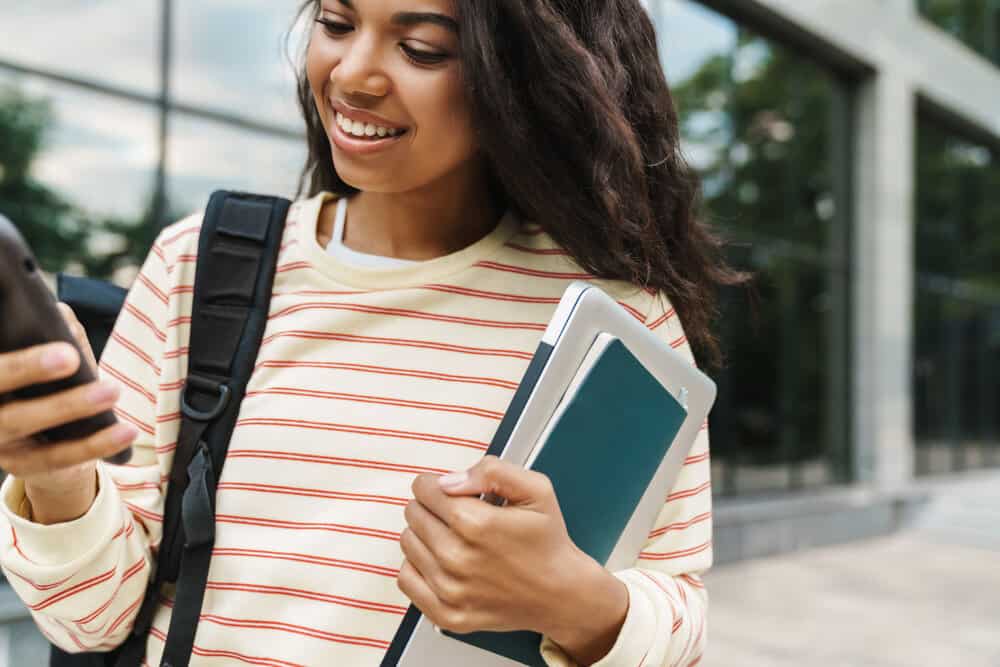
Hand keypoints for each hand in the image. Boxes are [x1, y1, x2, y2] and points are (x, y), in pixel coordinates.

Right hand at [0, 303, 136, 489]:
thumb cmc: (37, 385)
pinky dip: (95, 444)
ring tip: (111, 390)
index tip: (36, 333)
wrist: (36, 441)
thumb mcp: (36, 360)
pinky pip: (57, 456)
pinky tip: (126, 430)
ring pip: (23, 422)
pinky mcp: (20, 464)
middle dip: (28, 368)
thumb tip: (58, 314)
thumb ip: (43, 336)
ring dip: (69, 406)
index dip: (12, 359)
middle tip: (69, 356)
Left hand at [398, 456, 627, 663]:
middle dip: (431, 507)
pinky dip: (418, 567)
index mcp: (475, 523)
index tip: (452, 491)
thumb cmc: (546, 541)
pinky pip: (407, 580)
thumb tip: (449, 480)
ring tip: (452, 537)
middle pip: (413, 514)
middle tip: (457, 514)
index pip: (424, 489)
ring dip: (424, 535)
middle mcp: (457, 558)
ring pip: (408, 543)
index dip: (437, 484)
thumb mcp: (535, 489)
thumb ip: (493, 471)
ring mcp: (450, 590)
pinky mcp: (446, 614)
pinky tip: (441, 561)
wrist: (561, 594)